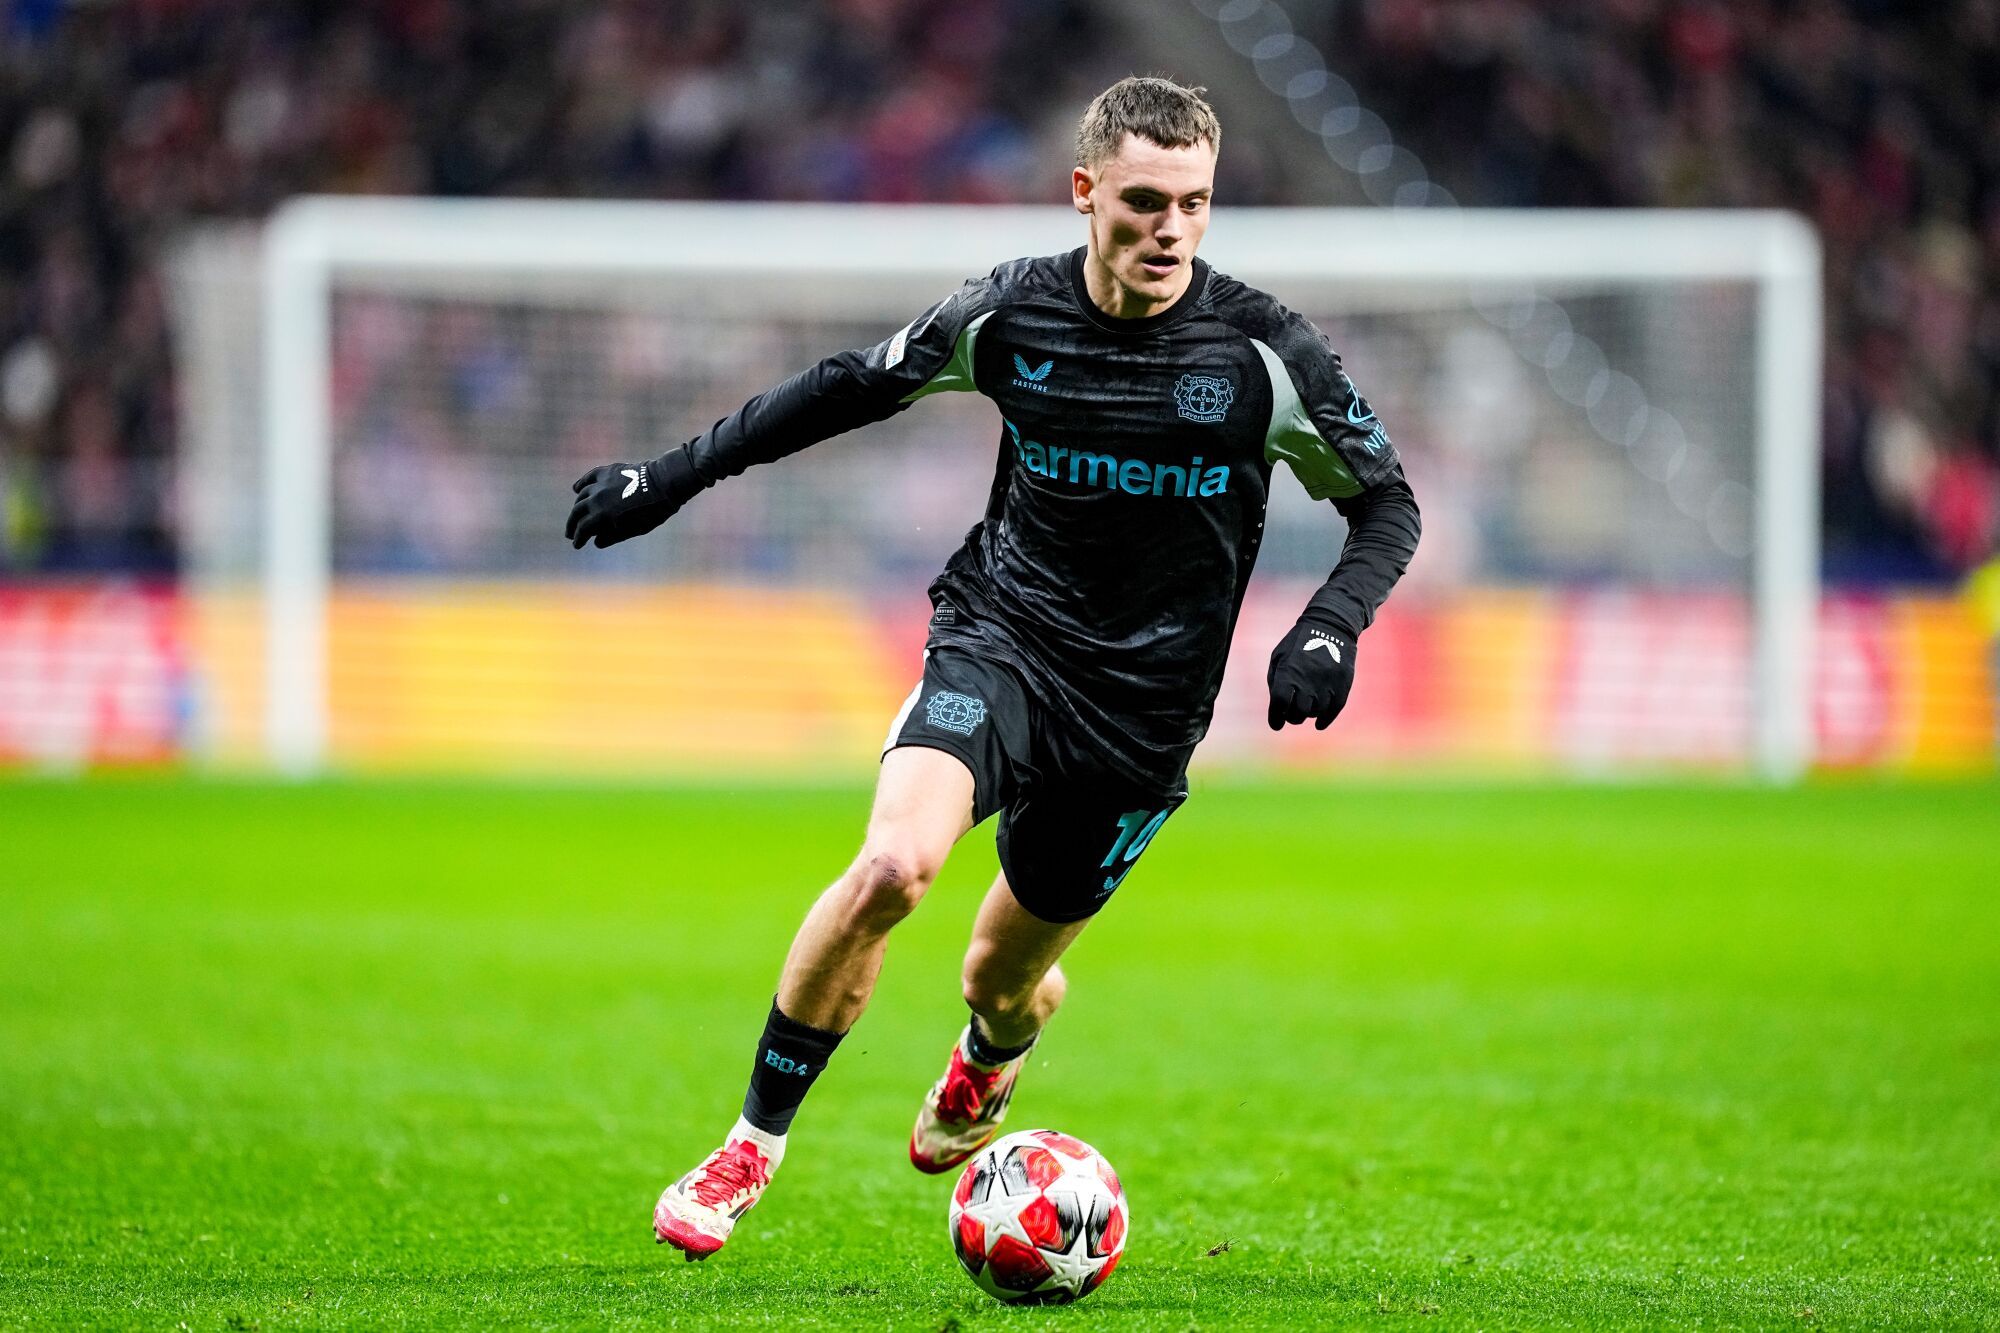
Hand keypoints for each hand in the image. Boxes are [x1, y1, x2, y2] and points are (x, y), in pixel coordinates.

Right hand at [566, 447, 704, 549]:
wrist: (664, 483)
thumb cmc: (653, 511)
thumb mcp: (634, 530)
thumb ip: (613, 537)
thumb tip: (596, 542)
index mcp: (602, 515)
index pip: (583, 529)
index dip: (578, 539)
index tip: (577, 545)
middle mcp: (597, 498)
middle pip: (577, 512)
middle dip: (572, 525)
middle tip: (570, 534)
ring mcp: (601, 483)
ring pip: (581, 495)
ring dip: (577, 507)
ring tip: (576, 514)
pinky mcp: (607, 471)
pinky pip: (589, 477)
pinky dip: (581, 484)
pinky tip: (576, 489)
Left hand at [1266, 619, 1355, 730]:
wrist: (1331, 626)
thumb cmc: (1299, 643)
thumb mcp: (1279, 656)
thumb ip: (1275, 681)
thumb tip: (1277, 709)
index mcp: (1288, 671)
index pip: (1279, 703)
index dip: (1275, 717)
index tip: (1276, 724)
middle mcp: (1308, 680)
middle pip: (1298, 713)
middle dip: (1292, 717)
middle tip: (1292, 714)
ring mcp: (1327, 683)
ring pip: (1315, 713)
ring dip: (1308, 714)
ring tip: (1306, 706)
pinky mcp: (1342, 684)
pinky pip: (1333, 710)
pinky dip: (1325, 720)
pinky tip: (1319, 724)